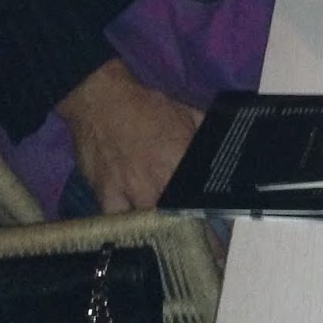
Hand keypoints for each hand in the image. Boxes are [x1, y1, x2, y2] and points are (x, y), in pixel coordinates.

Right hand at [56, 58, 202, 212]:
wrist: (103, 102)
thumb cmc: (146, 106)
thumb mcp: (186, 113)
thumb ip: (204, 132)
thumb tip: (219, 144)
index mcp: (181, 158)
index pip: (198, 190)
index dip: (203, 202)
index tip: (208, 209)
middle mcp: (158, 178)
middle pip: (174, 210)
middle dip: (180, 214)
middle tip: (182, 214)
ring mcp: (131, 189)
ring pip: (148, 220)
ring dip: (154, 219)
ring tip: (158, 219)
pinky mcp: (106, 194)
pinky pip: (117, 219)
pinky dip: (124, 221)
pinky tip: (130, 217)